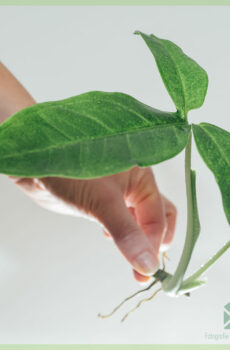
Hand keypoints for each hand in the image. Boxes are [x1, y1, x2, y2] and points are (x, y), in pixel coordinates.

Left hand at [10, 166, 176, 282]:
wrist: (36, 165)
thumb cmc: (69, 172)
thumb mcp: (102, 202)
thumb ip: (126, 233)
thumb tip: (148, 265)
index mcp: (143, 176)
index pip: (159, 216)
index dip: (153, 244)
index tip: (145, 270)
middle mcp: (135, 184)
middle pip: (156, 217)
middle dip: (151, 242)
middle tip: (143, 268)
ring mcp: (119, 193)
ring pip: (139, 220)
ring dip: (137, 240)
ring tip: (128, 255)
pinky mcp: (103, 201)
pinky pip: (122, 219)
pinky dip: (121, 233)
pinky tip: (109, 237)